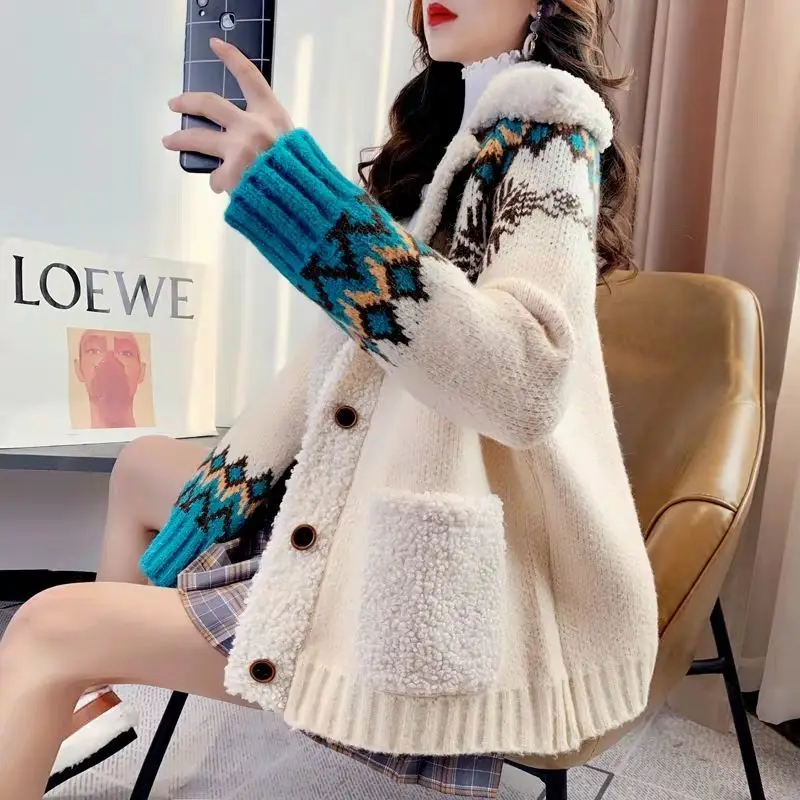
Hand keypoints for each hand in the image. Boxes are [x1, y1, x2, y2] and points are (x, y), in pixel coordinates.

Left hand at [162, 38, 293, 193]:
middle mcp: (252, 127)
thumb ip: (271, 133)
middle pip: (209, 103)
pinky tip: (226, 188)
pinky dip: (220, 184)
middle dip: (187, 101)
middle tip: (175, 104)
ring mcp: (239, 150)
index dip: (231, 58)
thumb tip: (246, 136)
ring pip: (197, 138)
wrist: (303, 202)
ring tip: (168, 141)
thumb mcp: (292, 144)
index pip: (249, 77)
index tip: (216, 45)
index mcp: (271, 116)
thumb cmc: (301, 176)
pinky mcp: (230, 175)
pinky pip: (216, 178)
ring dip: (179, 139)